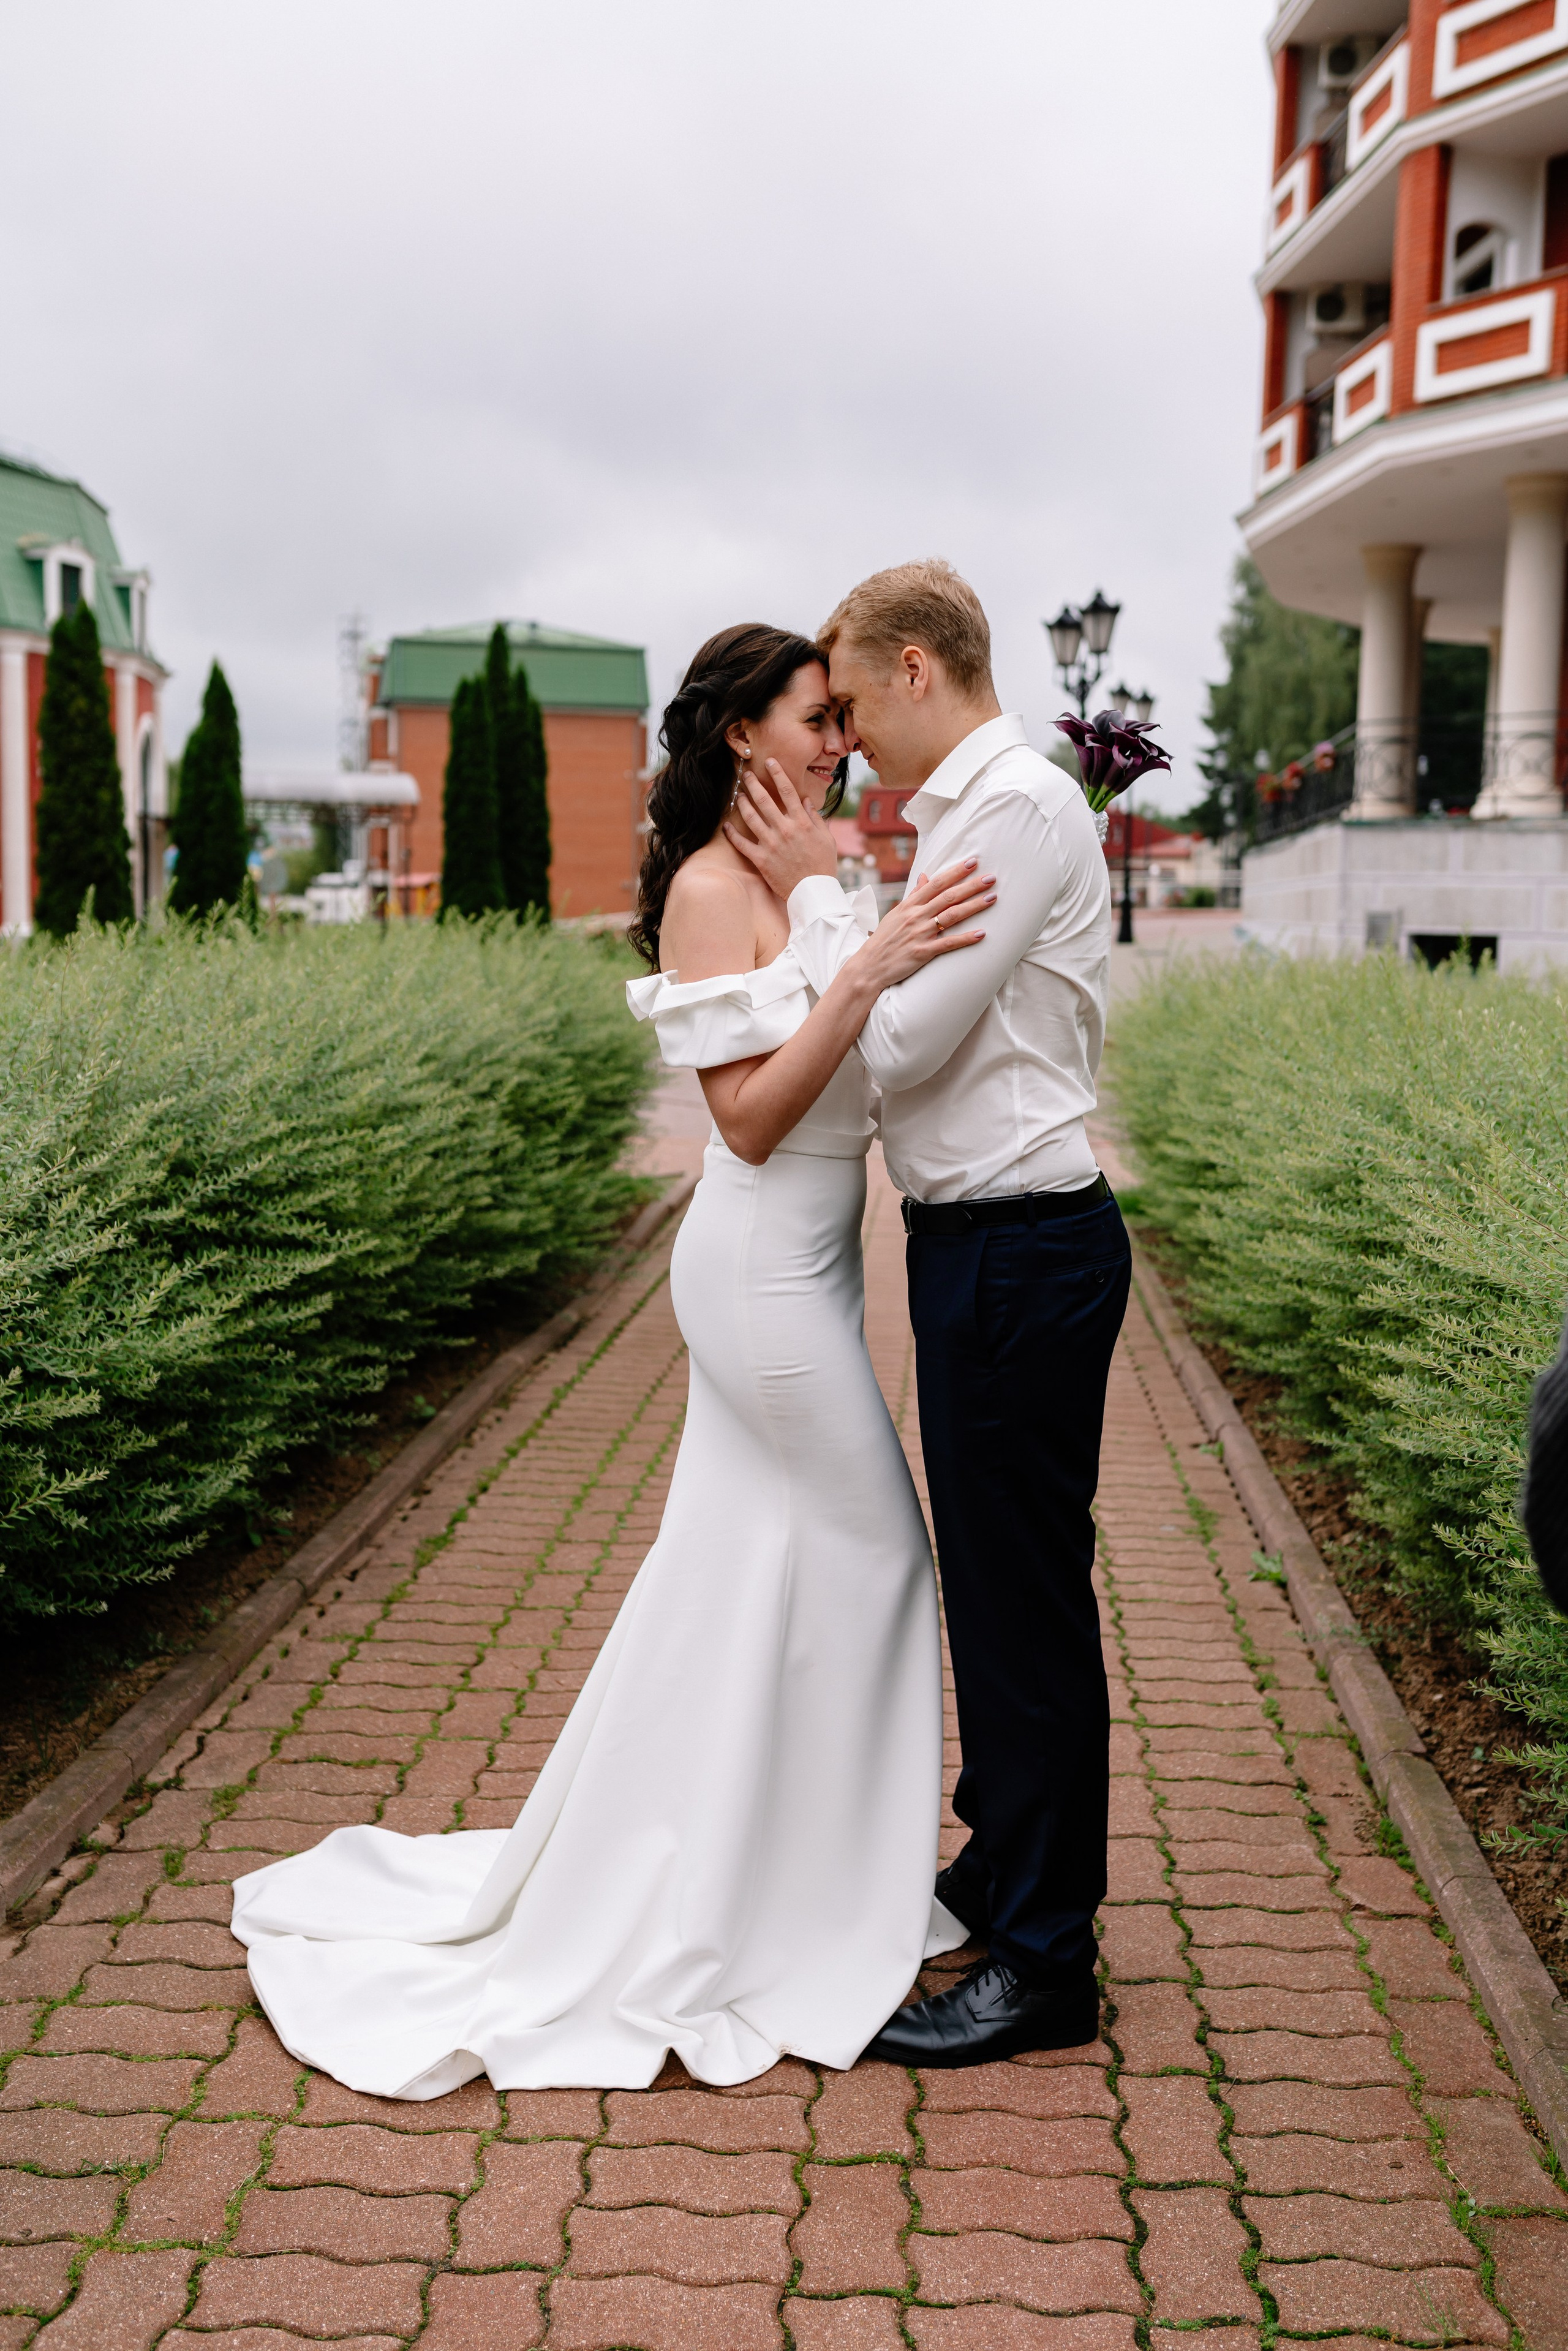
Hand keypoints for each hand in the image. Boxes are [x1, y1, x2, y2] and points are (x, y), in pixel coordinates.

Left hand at [722, 759, 837, 897]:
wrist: (814, 892)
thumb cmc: (823, 865)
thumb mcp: (826, 839)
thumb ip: (816, 818)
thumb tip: (806, 801)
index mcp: (801, 822)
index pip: (788, 791)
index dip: (778, 773)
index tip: (770, 761)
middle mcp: (784, 829)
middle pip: (764, 800)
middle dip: (753, 784)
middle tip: (746, 775)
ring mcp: (771, 844)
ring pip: (751, 817)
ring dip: (742, 804)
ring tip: (738, 795)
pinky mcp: (761, 860)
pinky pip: (742, 844)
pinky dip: (732, 835)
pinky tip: (725, 826)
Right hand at [855, 861, 994, 990]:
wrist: (869, 966)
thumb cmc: (884, 939)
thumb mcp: (897, 913)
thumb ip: (914, 895)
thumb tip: (926, 876)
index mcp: (910, 905)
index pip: (936, 884)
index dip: (956, 872)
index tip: (973, 862)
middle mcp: (916, 916)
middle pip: (948, 896)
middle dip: (971, 886)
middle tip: (991, 878)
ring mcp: (920, 934)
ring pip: (951, 916)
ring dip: (974, 906)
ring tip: (992, 898)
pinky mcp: (923, 952)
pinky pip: (948, 944)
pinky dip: (966, 938)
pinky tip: (982, 933)